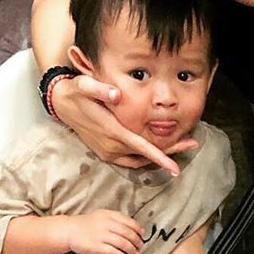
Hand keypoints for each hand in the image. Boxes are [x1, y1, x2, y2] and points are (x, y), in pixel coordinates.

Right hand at [51, 75, 198, 174]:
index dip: (159, 157)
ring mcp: (108, 152)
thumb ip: (99, 89)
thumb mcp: (84, 84)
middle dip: (170, 152)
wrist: (61, 103)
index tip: (175, 168)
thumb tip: (115, 94)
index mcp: (112, 131)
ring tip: (181, 145)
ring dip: (160, 155)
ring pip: (140, 159)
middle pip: (146, 155)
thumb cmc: (76, 92)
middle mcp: (111, 146)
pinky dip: (146, 157)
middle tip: (192, 144)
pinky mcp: (106, 154)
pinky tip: (159, 149)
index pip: (141, 148)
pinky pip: (131, 160)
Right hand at [65, 209, 144, 253]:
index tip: (142, 235)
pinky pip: (114, 252)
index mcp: (108, 215)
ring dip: (132, 250)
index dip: (138, 229)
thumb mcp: (101, 216)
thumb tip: (132, 228)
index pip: (128, 222)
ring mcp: (101, 236)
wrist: (68, 230)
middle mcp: (106, 224)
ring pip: (123, 243)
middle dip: (137, 242)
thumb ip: (115, 219)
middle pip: (128, 233)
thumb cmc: (86, 225)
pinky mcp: (96, 247)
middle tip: (140, 247)